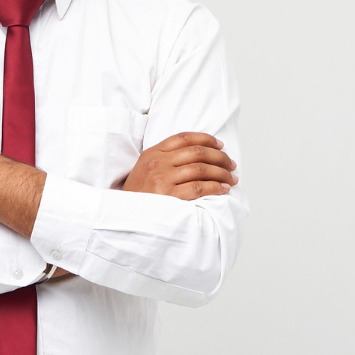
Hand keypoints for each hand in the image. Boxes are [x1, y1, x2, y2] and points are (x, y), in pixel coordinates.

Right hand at [121, 131, 237, 199]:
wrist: (123, 216)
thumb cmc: (138, 194)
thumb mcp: (144, 168)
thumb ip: (165, 158)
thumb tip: (197, 155)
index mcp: (153, 153)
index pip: (184, 138)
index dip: (206, 139)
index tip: (220, 145)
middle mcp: (158, 163)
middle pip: (197, 152)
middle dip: (219, 157)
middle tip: (231, 165)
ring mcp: (163, 179)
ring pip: (201, 169)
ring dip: (221, 173)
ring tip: (231, 179)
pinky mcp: (169, 197)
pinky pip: (199, 188)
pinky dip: (216, 187)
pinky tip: (223, 189)